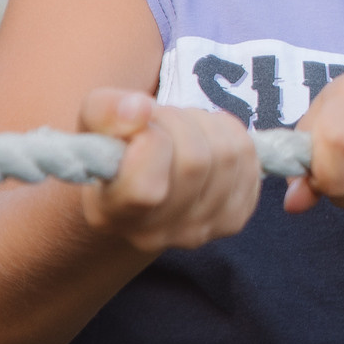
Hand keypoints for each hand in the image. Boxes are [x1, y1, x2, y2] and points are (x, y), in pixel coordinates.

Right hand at [76, 88, 262, 251]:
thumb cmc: (115, 151)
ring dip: (204, 123)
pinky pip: (249, 158)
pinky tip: (205, 138)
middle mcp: (157, 234)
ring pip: (226, 155)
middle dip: (178, 121)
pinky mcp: (234, 219)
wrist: (140, 187)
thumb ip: (106, 112)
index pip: (146, 190)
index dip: (151, 143)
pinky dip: (230, 132)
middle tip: (160, 119)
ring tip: (180, 128)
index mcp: (113, 214)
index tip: (141, 125)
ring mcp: (200, 230)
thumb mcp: (94, 124)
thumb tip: (139, 109)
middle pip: (194, 161)